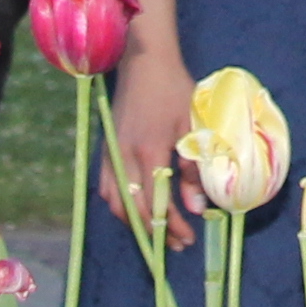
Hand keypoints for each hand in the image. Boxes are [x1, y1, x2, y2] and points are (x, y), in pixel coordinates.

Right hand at [103, 55, 194, 249]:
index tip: (188, 238)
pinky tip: (136, 209)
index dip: (173, 226)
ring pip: (115, 203)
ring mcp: (111, 154)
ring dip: (135, 222)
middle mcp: (124, 157)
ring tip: (157, 232)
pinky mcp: (106, 149)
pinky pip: (108, 188)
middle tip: (176, 243)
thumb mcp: (192, 127)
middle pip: (134, 209)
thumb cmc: (174, 90)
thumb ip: (194, 168)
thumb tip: (199, 208)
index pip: (158, 203)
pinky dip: (121, 205)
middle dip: (155, 232)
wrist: (144, 63)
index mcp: (149, 152)